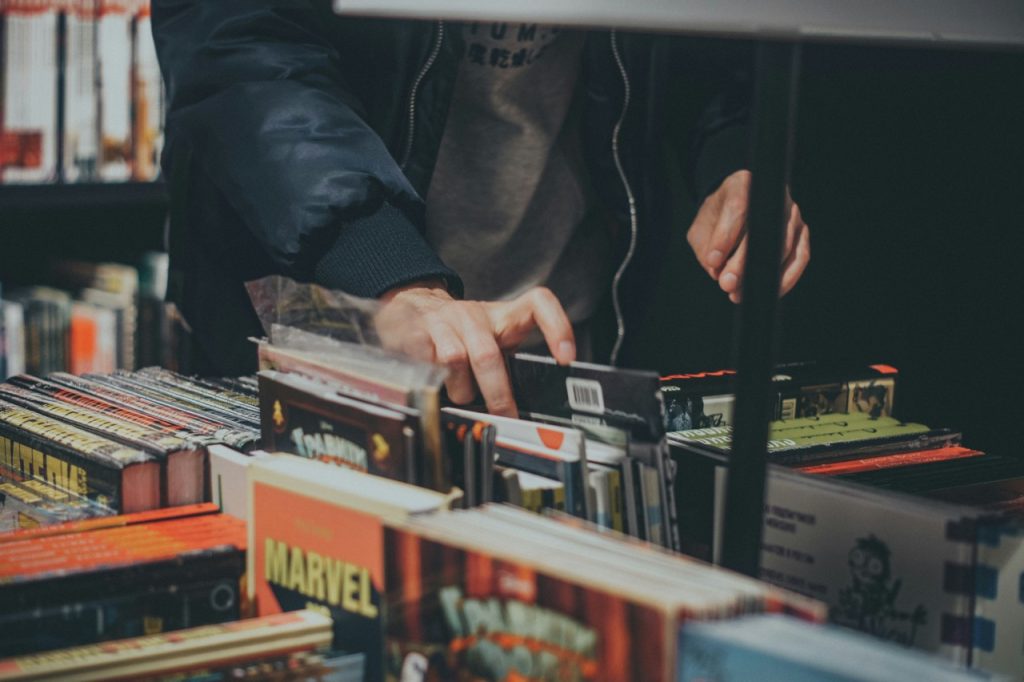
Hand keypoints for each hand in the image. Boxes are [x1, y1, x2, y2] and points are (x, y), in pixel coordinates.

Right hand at [376, 283, 574, 416]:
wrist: (412, 304)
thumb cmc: (461, 332)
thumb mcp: (492, 338)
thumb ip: (510, 363)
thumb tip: (528, 409)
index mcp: (502, 316)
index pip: (538, 304)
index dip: (556, 327)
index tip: (566, 357)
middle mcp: (474, 315)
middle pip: (488, 354)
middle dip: (497, 394)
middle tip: (506, 417)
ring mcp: (443, 322)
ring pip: (455, 361)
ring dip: (460, 390)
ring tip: (461, 397)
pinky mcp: (414, 331)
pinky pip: (424, 362)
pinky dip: (432, 383)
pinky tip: (433, 388)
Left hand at [687, 169, 810, 303]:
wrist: (733, 209)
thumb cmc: (716, 219)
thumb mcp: (701, 229)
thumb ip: (706, 247)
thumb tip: (717, 269)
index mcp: (743, 184)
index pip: (737, 207)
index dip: (725, 236)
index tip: (713, 261)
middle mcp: (774, 197)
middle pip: (763, 230)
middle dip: (743, 261)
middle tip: (726, 283)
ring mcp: (792, 214)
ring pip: (784, 246)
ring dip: (763, 274)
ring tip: (738, 292)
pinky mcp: (802, 233)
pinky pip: (800, 258)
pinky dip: (785, 278)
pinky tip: (766, 291)